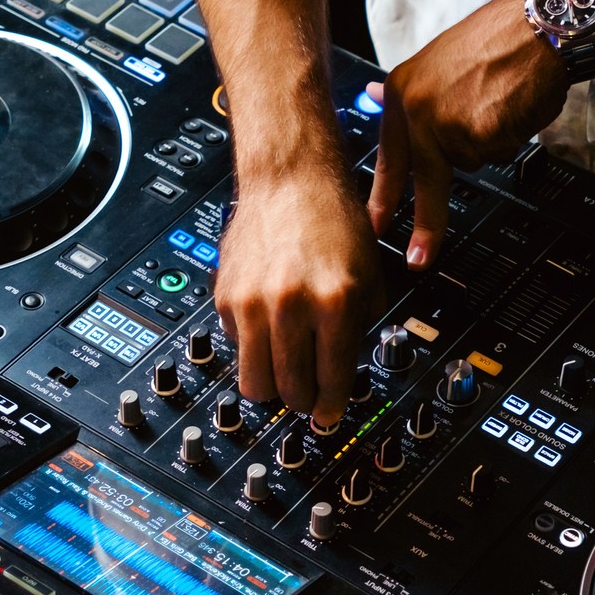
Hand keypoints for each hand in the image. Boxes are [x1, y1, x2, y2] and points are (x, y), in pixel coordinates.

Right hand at [215, 168, 382, 424]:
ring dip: (272, 386)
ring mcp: (253, 302)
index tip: (329, 415)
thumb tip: (343, 373)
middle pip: (291, 391)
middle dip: (303, 401)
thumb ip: (360, 328)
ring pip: (254, 383)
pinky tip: (268, 328)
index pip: (332, 381)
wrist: (290, 179)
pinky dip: (253, 349)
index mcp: (336, 302)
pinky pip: (237, 349)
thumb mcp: (369, 277)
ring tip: (284, 372)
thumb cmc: (333, 219)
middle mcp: (292, 305)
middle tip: (309, 394)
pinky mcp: (225, 298)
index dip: (332, 407)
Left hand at [368, 0, 569, 268]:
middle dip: (425, 225)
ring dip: (488, 144)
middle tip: (418, 260)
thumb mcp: (438, 62)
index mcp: (402, 89)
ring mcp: (446, 121)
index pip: (388, 156)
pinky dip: (509, 138)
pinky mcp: (479, 131)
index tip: (373, 226)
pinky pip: (496, 155)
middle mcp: (417, 107)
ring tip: (498, 104)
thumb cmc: (499, 41)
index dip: (382, 197)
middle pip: (423, 179)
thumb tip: (373, 97)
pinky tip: (511, 106)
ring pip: (470, 162)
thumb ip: (411, 94)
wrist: (541, 25)